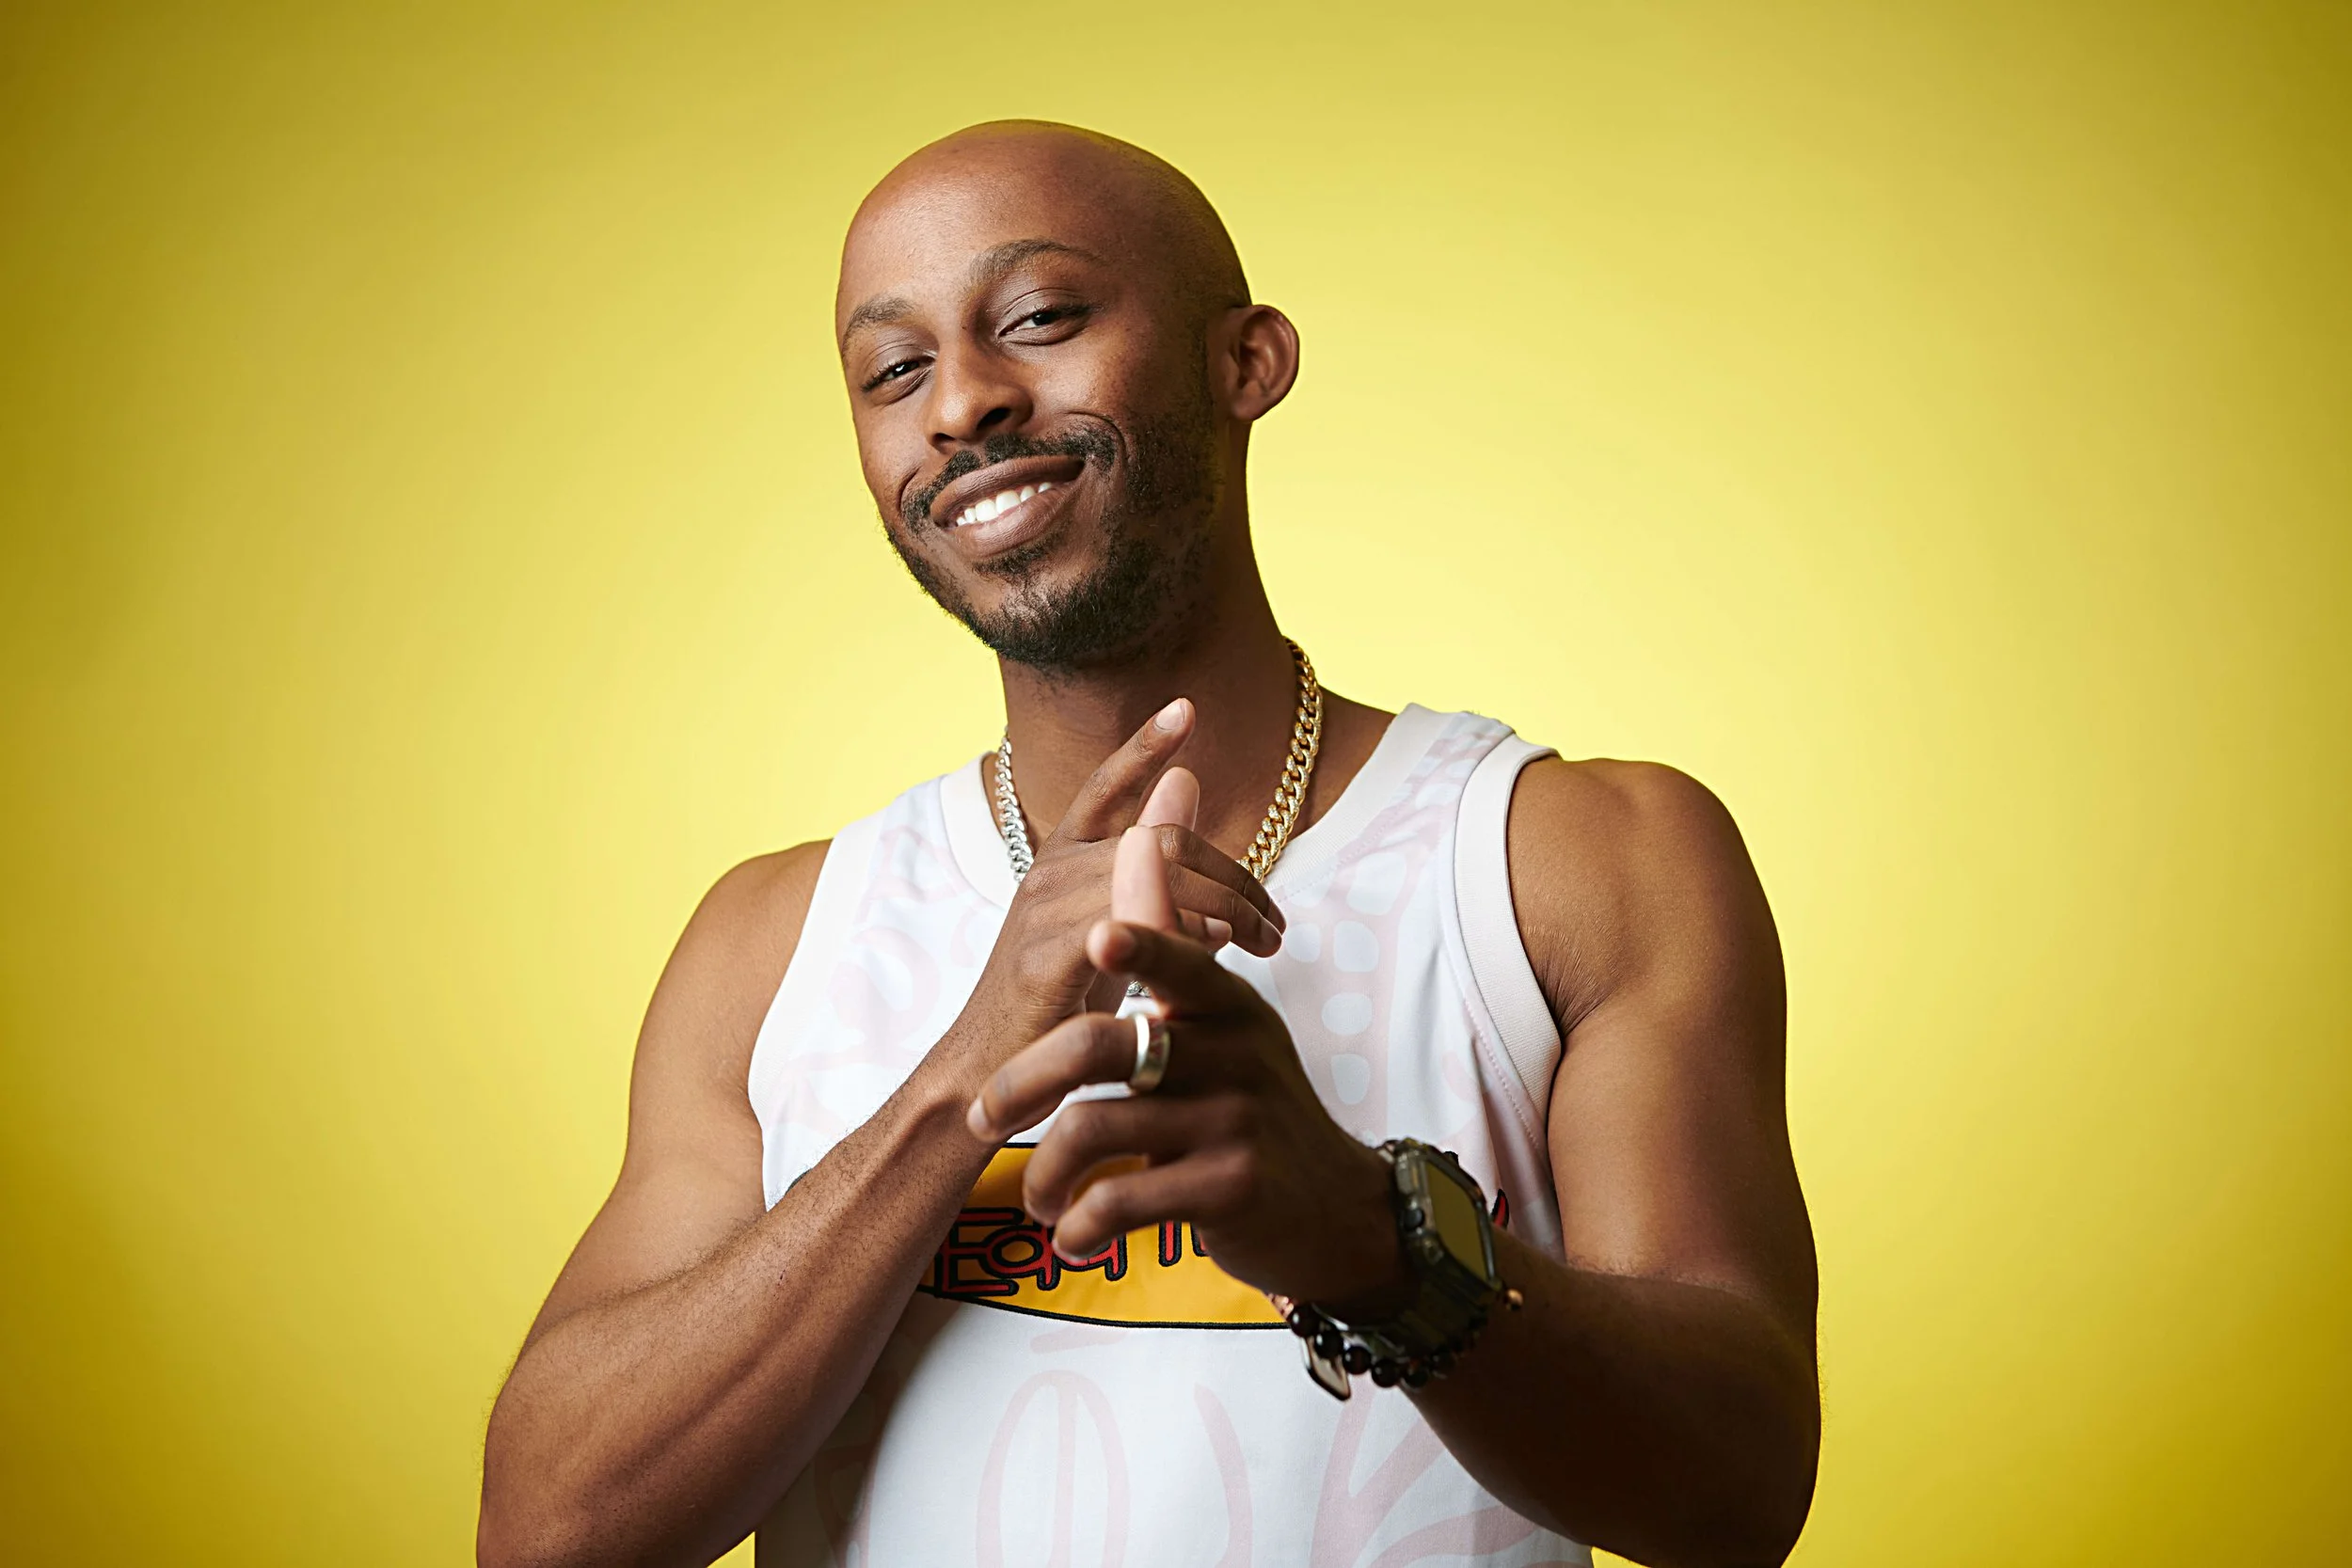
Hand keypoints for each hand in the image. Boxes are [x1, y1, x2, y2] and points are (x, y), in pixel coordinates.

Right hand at [946, 700, 1285, 1070]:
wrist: (992, 1074)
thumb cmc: (1056, 1000)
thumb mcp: (1105, 919)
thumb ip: (1146, 857)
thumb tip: (1189, 780)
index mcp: (1061, 855)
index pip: (1105, 785)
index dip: (1144, 746)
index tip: (1187, 709)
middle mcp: (1051, 870)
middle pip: (1168, 839)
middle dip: (1235, 876)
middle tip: (1276, 922)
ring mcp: (1047, 909)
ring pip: (1163, 878)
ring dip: (1229, 909)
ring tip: (1267, 942)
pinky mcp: (1051, 956)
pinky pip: (1138, 925)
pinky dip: (1188, 935)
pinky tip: (1216, 954)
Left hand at [965, 829, 1409, 1312]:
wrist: (1334, 1211)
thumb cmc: (1250, 1108)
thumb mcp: (1226, 1023)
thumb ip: (1172, 938)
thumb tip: (1140, 831)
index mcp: (1227, 1004)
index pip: (1177, 960)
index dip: (1140, 947)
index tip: (1100, 936)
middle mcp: (1235, 1052)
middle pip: (1101, 1045)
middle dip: (1021, 1080)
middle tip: (983, 1119)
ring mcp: (1235, 1121)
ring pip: (1095, 1128)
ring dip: (1045, 1172)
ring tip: (1040, 1198)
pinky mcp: (1230, 1188)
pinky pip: (1123, 1198)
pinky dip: (1081, 1222)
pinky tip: (1073, 1236)